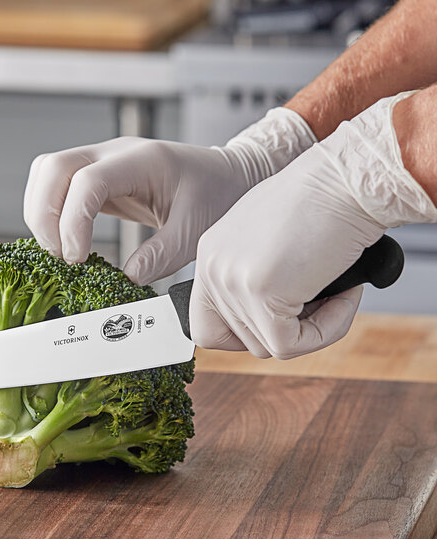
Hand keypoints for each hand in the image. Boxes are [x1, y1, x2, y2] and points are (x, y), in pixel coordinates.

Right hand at [24, 108, 315, 284]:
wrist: (227, 176)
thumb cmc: (218, 194)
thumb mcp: (196, 229)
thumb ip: (162, 255)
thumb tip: (126, 278)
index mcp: (142, 160)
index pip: (87, 180)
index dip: (72, 221)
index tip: (77, 259)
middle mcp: (115, 154)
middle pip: (52, 168)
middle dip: (44, 216)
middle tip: (62, 256)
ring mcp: (104, 163)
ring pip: (47, 173)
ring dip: (42, 213)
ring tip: (61, 250)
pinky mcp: (100, 179)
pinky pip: (59, 187)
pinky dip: (52, 213)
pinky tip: (68, 239)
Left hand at [190, 92, 436, 358]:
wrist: (347, 177)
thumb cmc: (321, 201)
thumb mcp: (270, 241)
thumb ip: (255, 278)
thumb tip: (263, 321)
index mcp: (211, 254)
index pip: (205, 325)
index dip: (243, 335)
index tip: (278, 322)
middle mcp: (213, 267)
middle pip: (239, 339)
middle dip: (285, 330)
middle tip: (320, 301)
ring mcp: (232, 280)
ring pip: (267, 345)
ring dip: (312, 329)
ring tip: (336, 291)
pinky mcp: (260, 292)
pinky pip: (290, 345)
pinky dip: (327, 330)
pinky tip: (345, 295)